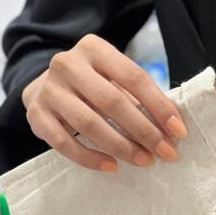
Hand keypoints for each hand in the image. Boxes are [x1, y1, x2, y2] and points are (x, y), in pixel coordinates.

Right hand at [21, 33, 186, 172]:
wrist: (44, 87)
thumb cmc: (92, 85)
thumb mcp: (113, 79)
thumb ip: (138, 97)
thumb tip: (172, 129)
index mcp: (93, 48)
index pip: (134, 77)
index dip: (159, 106)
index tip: (179, 132)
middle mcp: (67, 64)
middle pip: (112, 102)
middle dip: (144, 131)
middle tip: (165, 153)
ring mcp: (49, 90)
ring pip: (89, 123)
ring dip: (121, 146)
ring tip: (144, 161)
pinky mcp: (36, 115)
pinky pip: (65, 143)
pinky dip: (90, 158)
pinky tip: (112, 166)